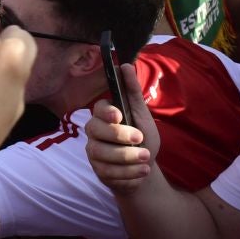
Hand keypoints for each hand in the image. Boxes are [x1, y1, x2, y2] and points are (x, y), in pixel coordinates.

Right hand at [83, 60, 160, 192]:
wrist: (144, 167)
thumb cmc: (142, 138)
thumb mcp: (142, 114)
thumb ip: (133, 92)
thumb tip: (125, 65)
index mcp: (105, 115)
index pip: (98, 109)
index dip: (107, 112)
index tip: (119, 116)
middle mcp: (94, 132)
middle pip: (96, 131)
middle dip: (119, 137)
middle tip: (141, 141)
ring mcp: (93, 152)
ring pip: (101, 154)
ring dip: (127, 159)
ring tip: (146, 159)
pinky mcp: (97, 170)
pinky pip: (107, 172)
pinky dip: (128, 173)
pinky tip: (141, 171)